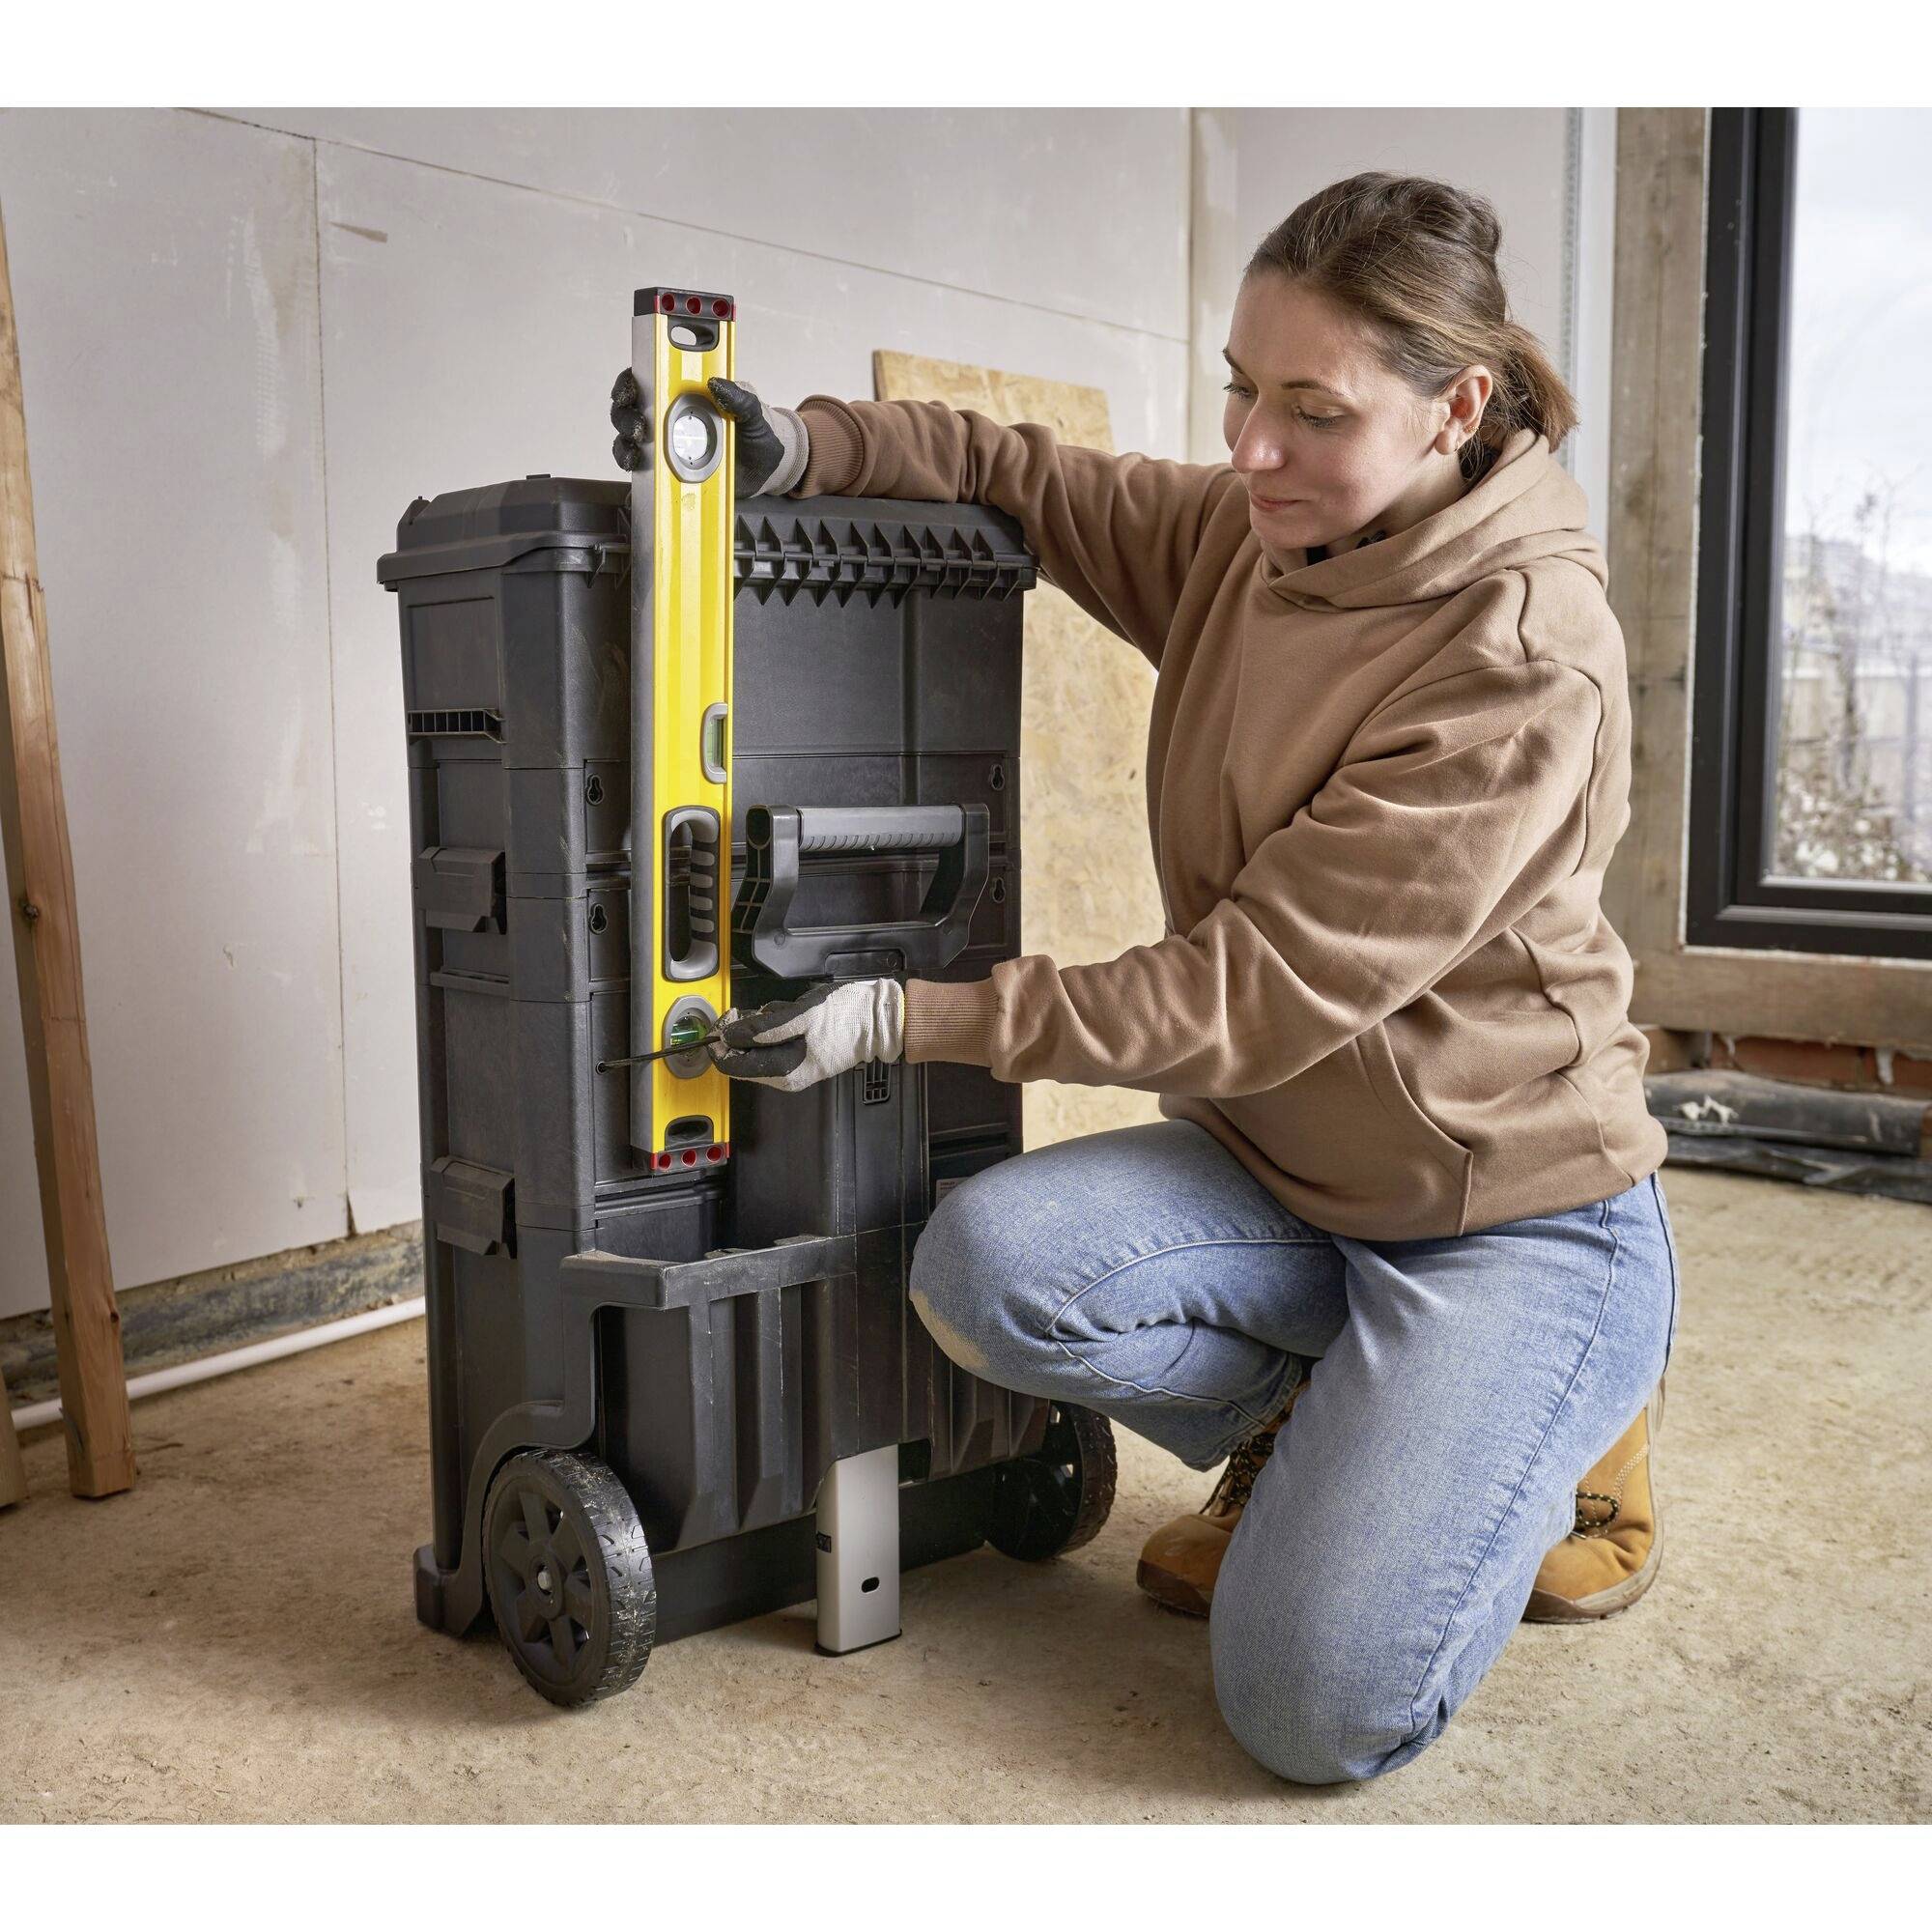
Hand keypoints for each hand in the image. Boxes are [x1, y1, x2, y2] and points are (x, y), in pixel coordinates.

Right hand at [610, 370, 809, 495]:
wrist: (767, 470)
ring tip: (636, 453)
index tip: (630, 391)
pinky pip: (644, 469)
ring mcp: (667, 445)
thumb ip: (740, 398)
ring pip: (631, 440)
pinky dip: (636, 469)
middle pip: (631, 411)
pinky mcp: (670, 470)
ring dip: (626, 445)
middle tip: (639, 429)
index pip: (648, 381)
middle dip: (625, 417)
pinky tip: (638, 470)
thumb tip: (717, 383)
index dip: (630, 382)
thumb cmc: (758, 436)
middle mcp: (670, 417)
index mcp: (685, 396)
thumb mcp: (754, 414)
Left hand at [709, 979, 903, 1092]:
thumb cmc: (844, 1017)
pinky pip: (774, 1044)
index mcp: (783, 1072)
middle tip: (756, 1010)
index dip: (720, 1043)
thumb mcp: (800, 1017)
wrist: (880, 1020)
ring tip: (783, 1011)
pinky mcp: (802, 1057)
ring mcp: (794, 1069)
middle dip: (743, 1032)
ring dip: (761, 1028)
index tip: (723, 1019)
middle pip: (744, 1059)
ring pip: (758, 1049)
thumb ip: (763, 1028)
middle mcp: (785, 1078)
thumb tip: (730, 1035)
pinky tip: (790, 1016)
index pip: (733, 1066)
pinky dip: (774, 1029)